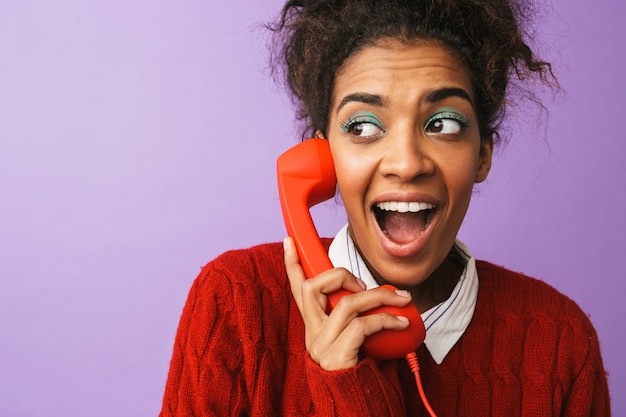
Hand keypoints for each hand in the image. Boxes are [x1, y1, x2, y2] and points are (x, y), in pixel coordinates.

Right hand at [283, 237, 411, 369]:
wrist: (358, 408)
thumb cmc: (361, 371)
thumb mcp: (355, 339)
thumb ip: (355, 317)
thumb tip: (379, 294)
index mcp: (314, 325)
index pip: (298, 290)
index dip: (292, 264)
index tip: (289, 241)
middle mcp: (312, 333)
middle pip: (314, 287)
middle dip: (342, 274)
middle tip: (365, 283)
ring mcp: (321, 345)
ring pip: (346, 303)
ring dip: (379, 297)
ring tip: (402, 300)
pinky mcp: (336, 355)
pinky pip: (362, 325)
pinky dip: (387, 318)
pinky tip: (402, 322)